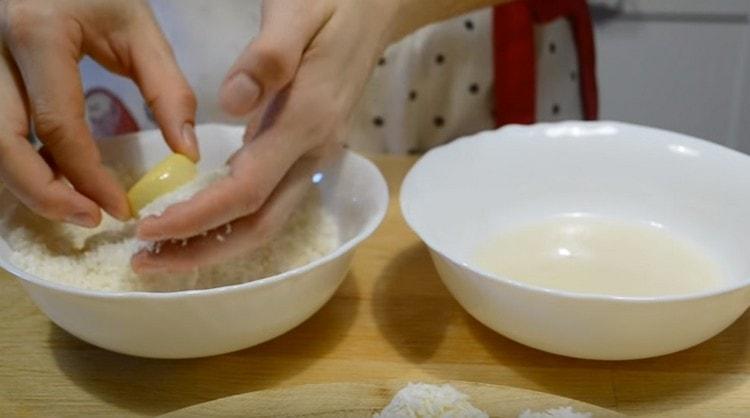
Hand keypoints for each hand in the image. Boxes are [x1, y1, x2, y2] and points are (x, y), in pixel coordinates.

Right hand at [0, 0, 196, 226]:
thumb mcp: (140, 27)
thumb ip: (168, 90)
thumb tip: (186, 155)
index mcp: (37, 33)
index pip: (58, 125)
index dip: (89, 176)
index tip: (122, 208)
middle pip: (1, 144)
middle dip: (43, 193)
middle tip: (90, 219)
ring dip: (27, 184)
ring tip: (76, 204)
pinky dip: (19, 162)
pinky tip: (55, 176)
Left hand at [134, 0, 505, 272]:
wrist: (375, 10)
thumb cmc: (332, 5)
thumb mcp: (298, 12)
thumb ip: (269, 57)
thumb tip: (231, 103)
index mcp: (307, 121)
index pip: (247, 190)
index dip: (197, 217)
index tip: (148, 228)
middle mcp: (313, 151)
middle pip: (260, 226)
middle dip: (202, 251)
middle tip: (146, 263)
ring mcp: (314, 156)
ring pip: (266, 220)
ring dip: (216, 245)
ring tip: (164, 253)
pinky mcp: (308, 152)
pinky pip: (270, 201)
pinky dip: (232, 222)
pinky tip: (200, 222)